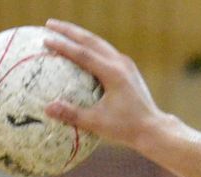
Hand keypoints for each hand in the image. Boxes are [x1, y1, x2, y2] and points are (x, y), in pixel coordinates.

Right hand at [41, 20, 165, 147]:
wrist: (154, 129)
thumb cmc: (126, 128)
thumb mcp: (98, 123)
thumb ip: (73, 115)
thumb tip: (47, 108)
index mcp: (113, 74)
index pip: (84, 54)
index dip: (64, 46)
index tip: (46, 39)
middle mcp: (120, 64)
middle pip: (91, 41)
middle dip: (69, 30)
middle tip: (48, 24)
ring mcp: (126, 65)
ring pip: (99, 43)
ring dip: (80, 34)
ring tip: (61, 29)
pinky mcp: (128, 69)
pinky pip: (105, 51)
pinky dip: (90, 45)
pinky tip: (79, 46)